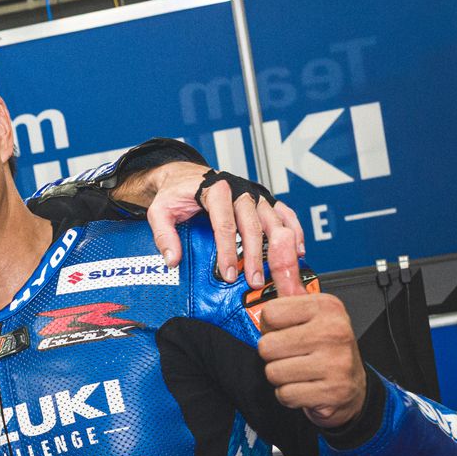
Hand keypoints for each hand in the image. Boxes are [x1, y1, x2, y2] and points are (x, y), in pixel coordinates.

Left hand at [138, 162, 304, 286]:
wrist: (185, 176)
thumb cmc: (175, 193)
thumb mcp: (159, 211)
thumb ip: (164, 234)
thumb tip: (172, 260)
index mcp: (215, 190)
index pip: (224, 224)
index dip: (227, 250)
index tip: (228, 273)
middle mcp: (239, 190)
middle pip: (251, 224)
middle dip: (253, 255)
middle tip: (253, 279)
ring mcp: (254, 194)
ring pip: (271, 220)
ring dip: (277, 246)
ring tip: (279, 270)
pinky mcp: (262, 200)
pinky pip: (283, 213)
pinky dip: (294, 230)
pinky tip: (297, 250)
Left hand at [256, 230, 366, 428]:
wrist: (352, 387)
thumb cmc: (324, 343)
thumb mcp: (308, 305)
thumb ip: (288, 272)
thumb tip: (281, 233)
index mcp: (326, 306)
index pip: (269, 314)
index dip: (272, 326)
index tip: (291, 329)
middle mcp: (334, 331)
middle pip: (266, 347)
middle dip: (275, 356)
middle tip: (296, 354)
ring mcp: (336, 362)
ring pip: (273, 373)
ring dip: (282, 377)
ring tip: (302, 370)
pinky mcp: (332, 391)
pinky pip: (285, 395)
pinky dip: (291, 396)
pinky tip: (307, 386)